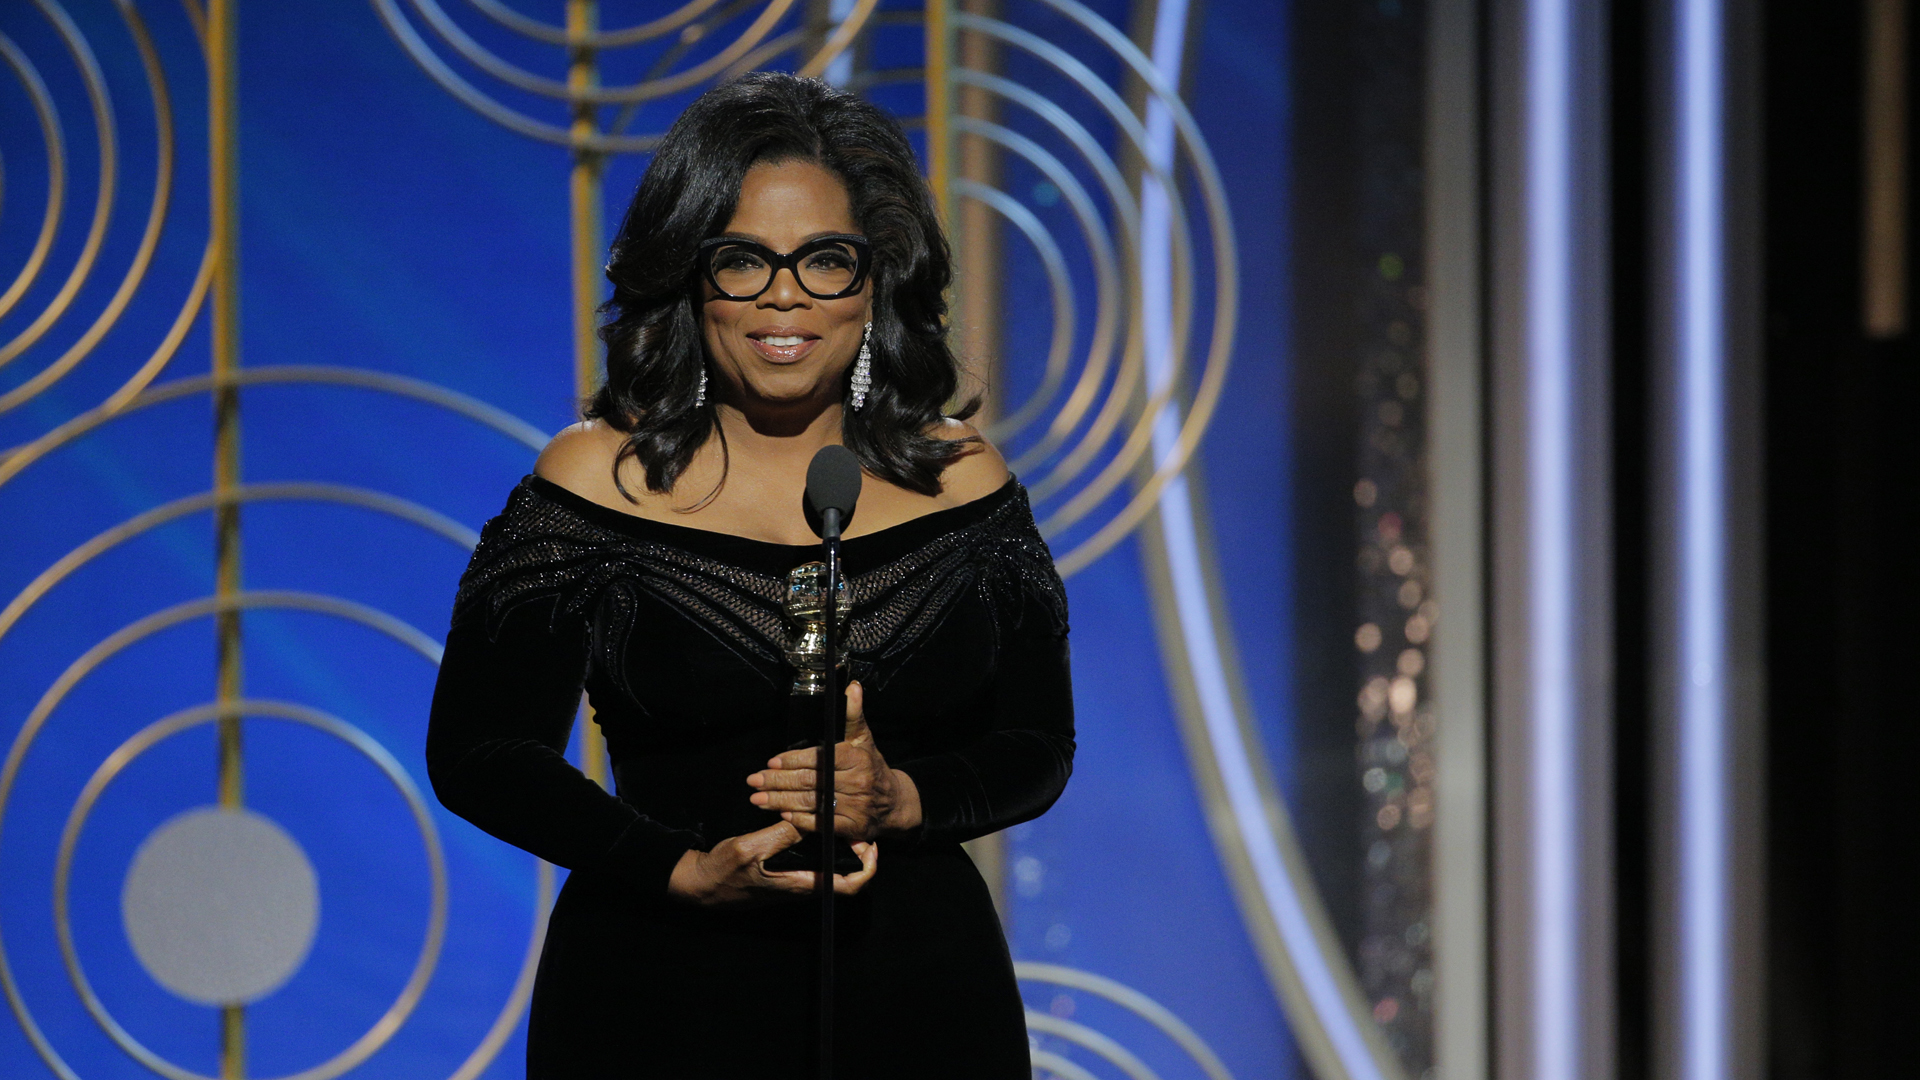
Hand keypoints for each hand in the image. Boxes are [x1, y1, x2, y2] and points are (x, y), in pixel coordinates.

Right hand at [665, 821, 877, 906]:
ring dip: (838, 844)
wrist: (701, 885)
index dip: (867, 868)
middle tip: (858, 823)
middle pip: (846, 874)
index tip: (871, 846)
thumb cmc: (723, 871)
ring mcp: (795, 880)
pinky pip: (813, 861)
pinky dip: (820, 842)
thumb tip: (810, 818)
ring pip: (830, 865)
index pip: (849, 886)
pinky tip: (814, 820)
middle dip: (857, 851)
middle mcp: (803, 885)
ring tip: (841, 817)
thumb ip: (780, 835)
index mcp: (800, 884)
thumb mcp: (749, 849)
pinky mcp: (785, 873)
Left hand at [748, 681, 923, 840]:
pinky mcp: (852, 826)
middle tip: (754, 780)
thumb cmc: (871, 766)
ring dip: (780, 801)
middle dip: (778, 781)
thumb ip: (853, 714)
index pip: (819, 758)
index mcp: (857, 757)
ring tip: (758, 798)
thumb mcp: (864, 738)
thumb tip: (852, 687)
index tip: (771, 762)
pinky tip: (783, 814)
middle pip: (810, 781)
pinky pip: (821, 823)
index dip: (792, 760)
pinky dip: (800, 819)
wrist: (894, 803)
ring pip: (811, 802)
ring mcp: (855, 806)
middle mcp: (857, 782)